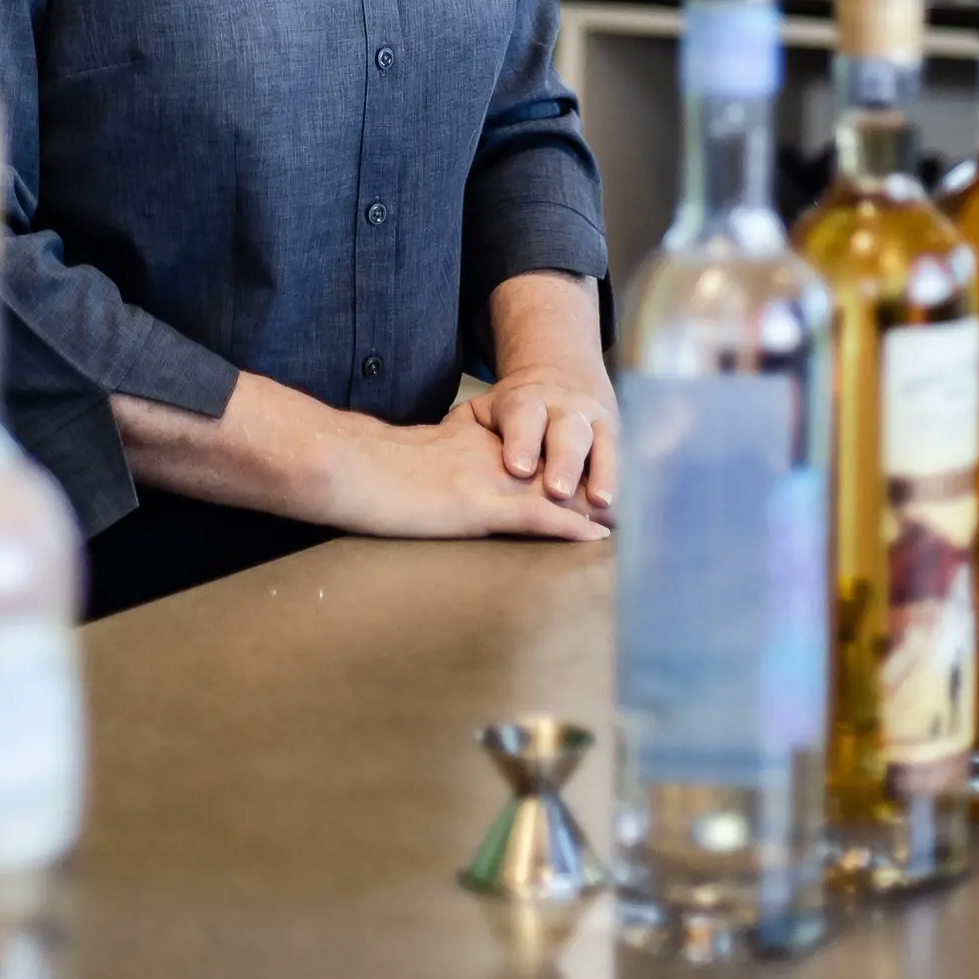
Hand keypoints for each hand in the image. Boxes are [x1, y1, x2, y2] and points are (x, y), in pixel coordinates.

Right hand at [116, 366, 607, 545]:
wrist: (344, 467)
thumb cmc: (364, 471)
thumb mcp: (409, 463)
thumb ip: (434, 469)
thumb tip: (434, 488)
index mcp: (471, 442)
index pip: (531, 451)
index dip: (566, 463)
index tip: (598, 475)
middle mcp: (488, 454)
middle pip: (555, 466)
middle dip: (594, 483)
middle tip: (634, 500)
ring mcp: (486, 478)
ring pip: (555, 488)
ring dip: (593, 505)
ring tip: (630, 521)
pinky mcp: (478, 504)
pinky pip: (536, 515)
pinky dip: (570, 526)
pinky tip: (596, 536)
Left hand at [483, 271, 619, 512]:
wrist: (563, 374)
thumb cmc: (514, 410)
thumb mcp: (487, 409)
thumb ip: (464, 428)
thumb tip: (433, 450)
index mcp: (525, 401)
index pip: (523, 419)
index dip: (522, 443)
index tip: (518, 469)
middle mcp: (561, 408)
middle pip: (564, 432)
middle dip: (563, 461)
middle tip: (557, 490)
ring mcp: (590, 420)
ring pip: (596, 444)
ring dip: (597, 474)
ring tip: (598, 503)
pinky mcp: (612, 434)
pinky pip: (616, 458)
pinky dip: (615, 481)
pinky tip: (616, 507)